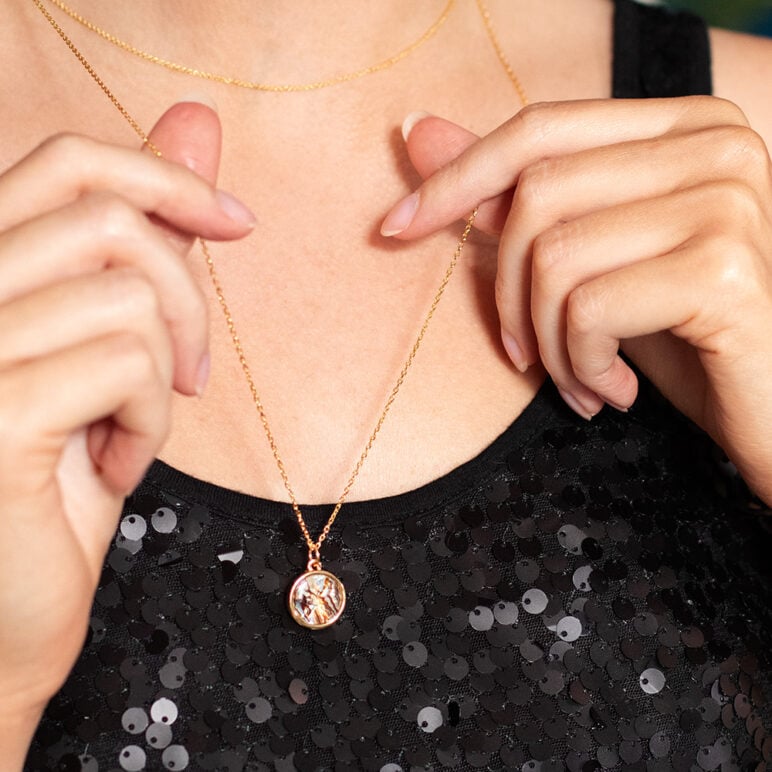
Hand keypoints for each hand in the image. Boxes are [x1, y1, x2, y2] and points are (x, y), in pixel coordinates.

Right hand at [0, 102, 253, 741]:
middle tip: (191, 373)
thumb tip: (198, 124)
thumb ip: (140, 238)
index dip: (167, 176)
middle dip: (186, 295)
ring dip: (165, 375)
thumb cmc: (61, 477)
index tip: (237, 222)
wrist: (10, 609)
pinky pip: (129, 365)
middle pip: (111, 221)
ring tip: (138, 432)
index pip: (68, 162)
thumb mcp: (107, 343)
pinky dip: (154, 421)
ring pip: (130, 295)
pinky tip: (119, 467)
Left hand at [382, 98, 771, 504]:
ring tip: (579, 380)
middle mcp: (715, 145)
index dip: (456, 179)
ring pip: (554, 255)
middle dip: (506, 291)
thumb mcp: (592, 266)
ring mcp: (727, 201)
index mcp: (684, 128)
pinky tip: (614, 394)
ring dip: (546, 341)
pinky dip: (580, 363)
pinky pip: (588, 307)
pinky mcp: (724, 269)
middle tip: (524, 354)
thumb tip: (417, 131)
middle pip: (537, 194)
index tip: (393, 228)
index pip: (538, 130)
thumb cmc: (682, 340)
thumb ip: (511, 193)